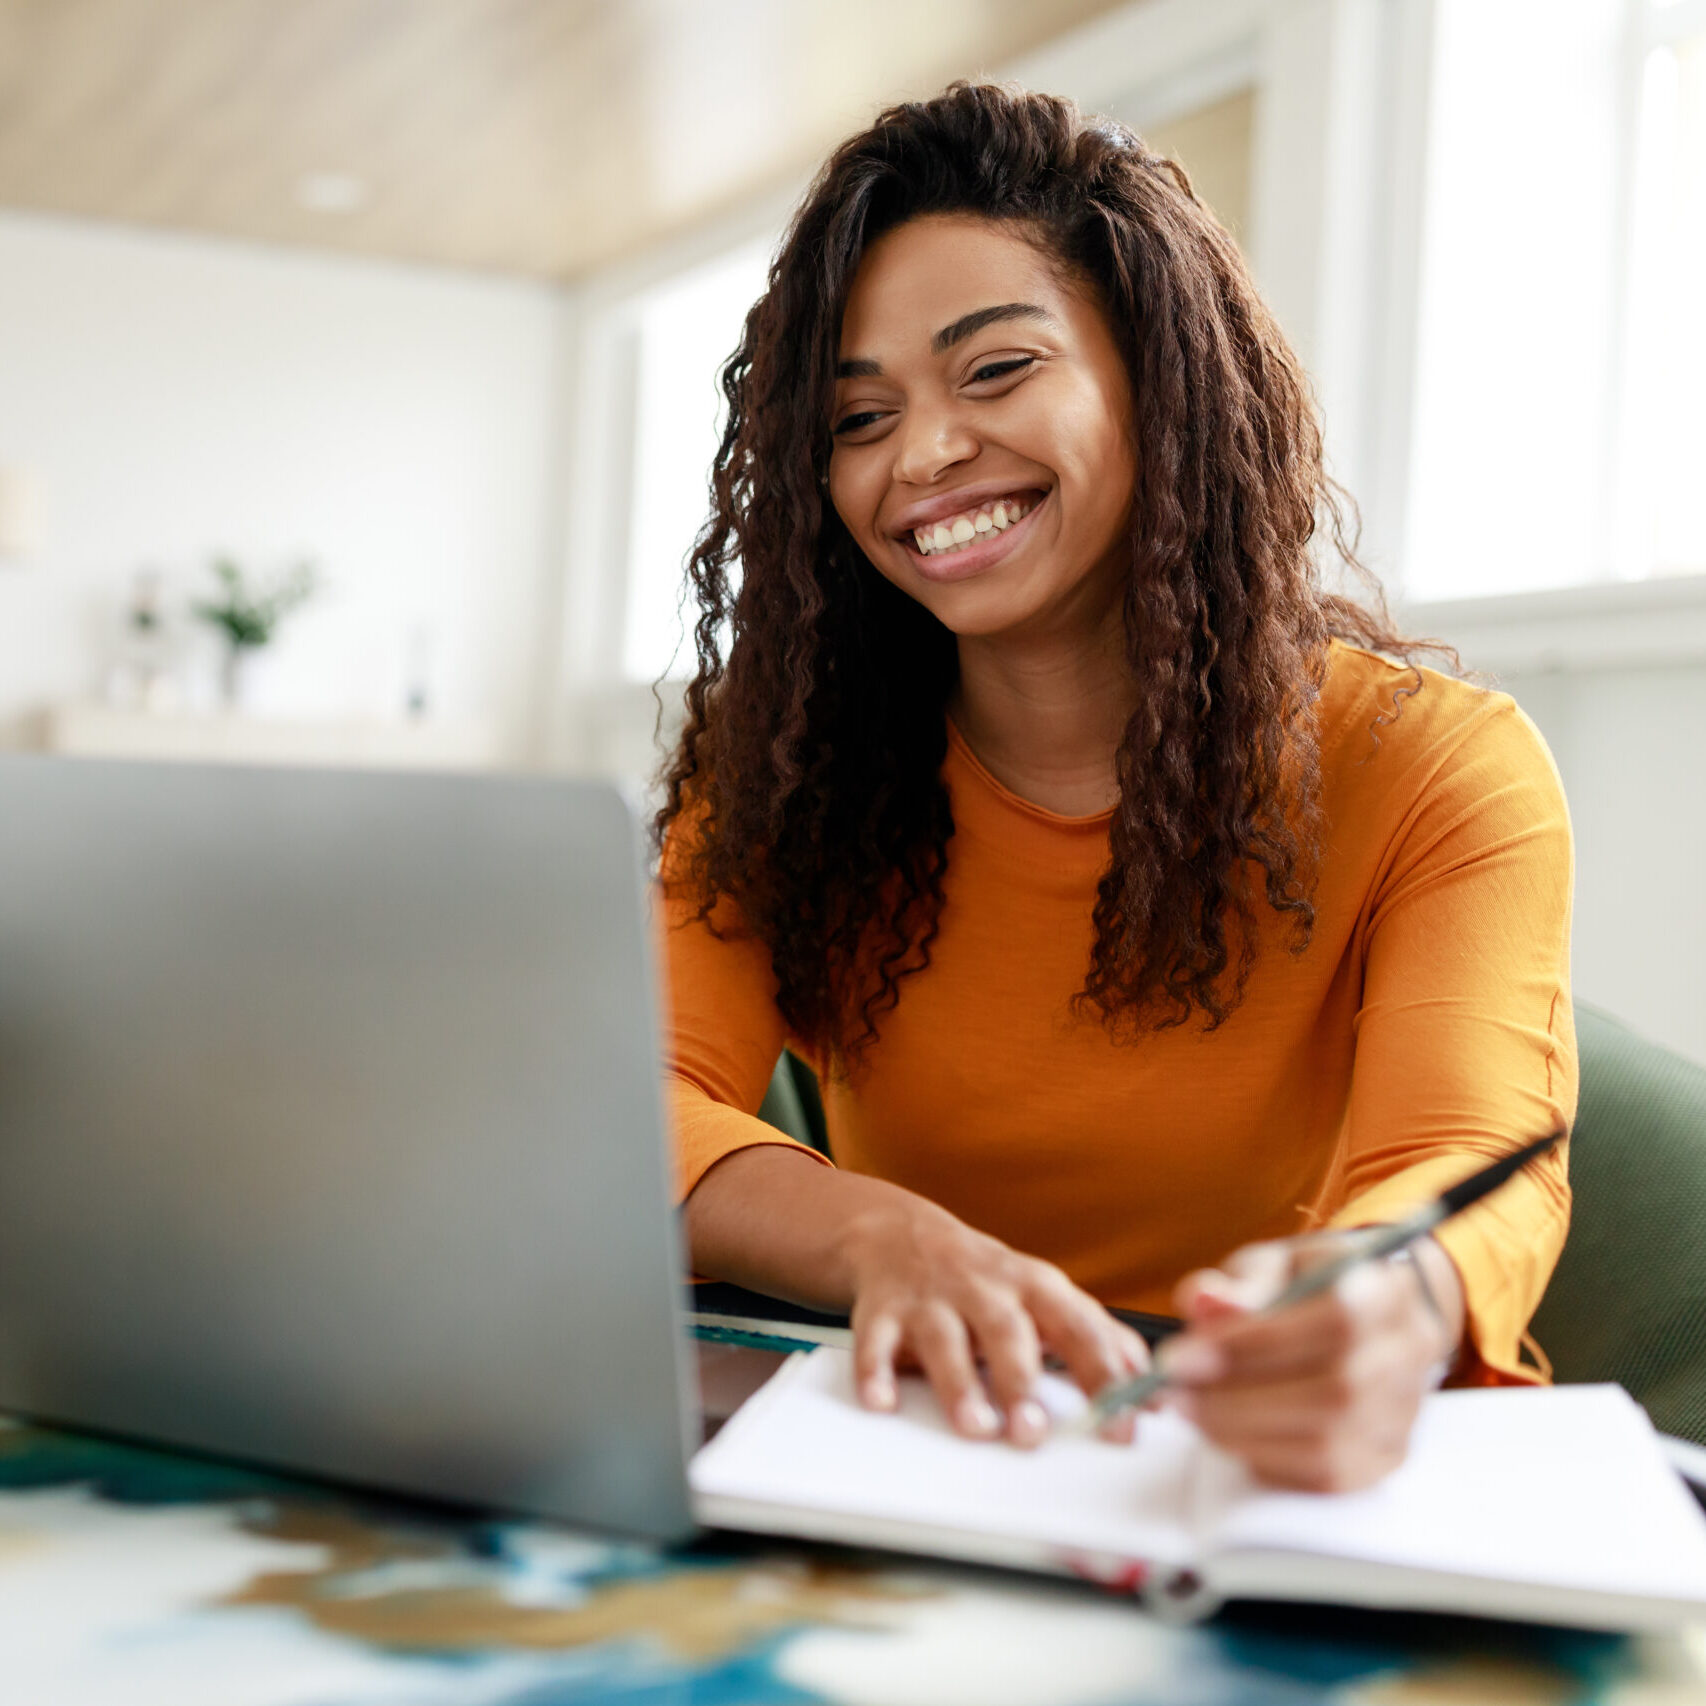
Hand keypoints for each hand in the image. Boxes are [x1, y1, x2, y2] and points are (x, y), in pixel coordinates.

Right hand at [841, 1197, 1149, 1448]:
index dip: (1105, 1377)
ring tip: (975, 1427)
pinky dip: (876, 1371)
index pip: (1079, 1329)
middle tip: (1034, 1432)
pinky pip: (876, 1341)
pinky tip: (882, 1402)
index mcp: (1035, 1288)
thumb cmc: (987, 1280)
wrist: (900, 1234)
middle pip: (1008, 1331)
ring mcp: (932, 1298)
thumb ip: (1097, 1337)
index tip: (1123, 1425)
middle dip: (1022, 1381)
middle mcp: (985, 1289)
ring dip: (960, 1384)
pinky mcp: (883, 1309)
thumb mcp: (1046, 1295)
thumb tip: (1152, 1387)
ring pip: (946, 1339)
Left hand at [1161, 1233, 1464, 1490]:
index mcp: (1386, 1290)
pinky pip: (1324, 1476)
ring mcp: (1403, 1413)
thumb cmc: (1314, 1284)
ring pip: (1326, 1443)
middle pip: (1331, 1391)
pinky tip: (1229, 1431)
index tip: (1182, 1355)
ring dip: (1242, 1431)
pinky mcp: (1386, 1457)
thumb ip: (1241, 1283)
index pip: (1334, 1321)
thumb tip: (1204, 1303)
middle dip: (1236, 1397)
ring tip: (1192, 1408)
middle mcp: (1407, 1355)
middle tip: (1174, 1389)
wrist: (1372, 1316)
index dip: (1254, 1342)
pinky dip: (1266, 1457)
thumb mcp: (1277, 1263)